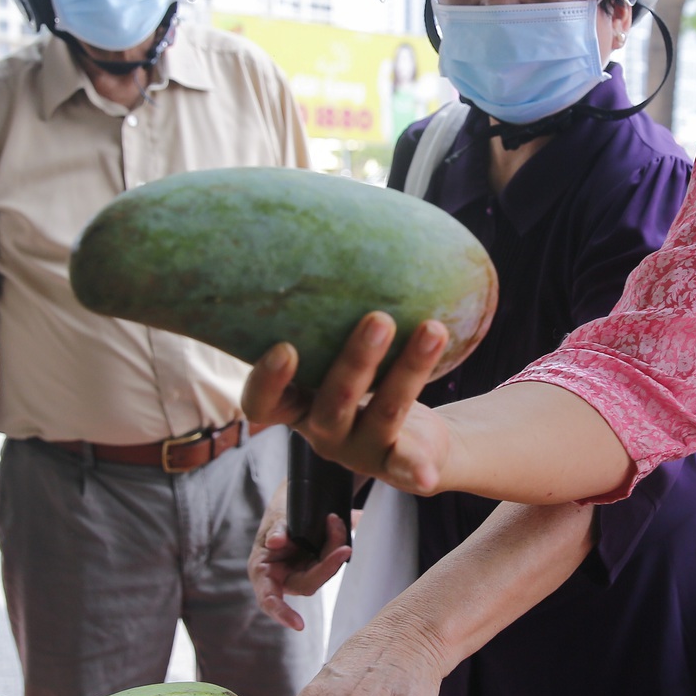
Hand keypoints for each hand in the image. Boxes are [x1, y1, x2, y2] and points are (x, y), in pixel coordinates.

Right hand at [242, 312, 455, 494]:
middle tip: (379, 318)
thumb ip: (326, 315)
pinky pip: (407, 467)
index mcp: (296, 405)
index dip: (268, 381)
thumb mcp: (336, 351)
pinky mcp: (397, 466)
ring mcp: (359, 453)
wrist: (414, 437)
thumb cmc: (364, 377)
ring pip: (382, 413)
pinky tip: (427, 473)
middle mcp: (322, 432)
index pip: (263, 403)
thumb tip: (329, 221)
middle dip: (356, 361)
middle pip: (331, 402)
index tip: (284, 347)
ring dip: (408, 371)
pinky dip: (416, 468)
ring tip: (433, 328)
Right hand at [250, 481, 352, 630]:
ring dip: (335, 545)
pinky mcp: (319, 565)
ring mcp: (303, 572)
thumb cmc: (279, 513)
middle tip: (344, 546)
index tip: (299, 625)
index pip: (269, 599)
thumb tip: (275, 542)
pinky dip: (338, 542)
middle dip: (327, 565)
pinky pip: (332, 559)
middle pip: (309, 583)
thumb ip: (276, 530)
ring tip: (336, 520)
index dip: (282, 613)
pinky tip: (346, 522)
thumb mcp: (275, 518)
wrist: (295, 501)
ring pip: (325, 570)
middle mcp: (283, 577)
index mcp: (263, 571)